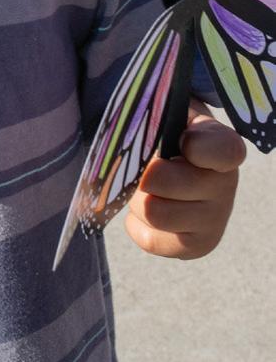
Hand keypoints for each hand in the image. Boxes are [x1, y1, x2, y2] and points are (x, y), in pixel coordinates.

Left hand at [125, 105, 244, 259]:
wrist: (181, 167)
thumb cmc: (171, 135)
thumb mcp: (171, 114)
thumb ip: (159, 118)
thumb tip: (136, 138)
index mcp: (225, 148)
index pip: (221, 150)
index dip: (194, 146)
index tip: (181, 140)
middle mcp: (226, 186)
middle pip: (160, 181)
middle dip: (140, 173)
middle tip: (143, 166)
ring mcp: (215, 221)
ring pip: (152, 212)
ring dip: (136, 199)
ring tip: (146, 188)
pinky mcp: (197, 247)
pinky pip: (150, 240)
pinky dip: (137, 224)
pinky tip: (149, 209)